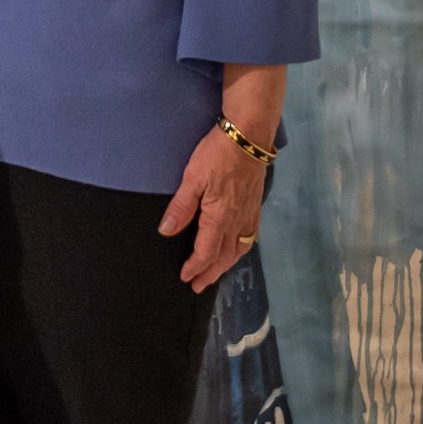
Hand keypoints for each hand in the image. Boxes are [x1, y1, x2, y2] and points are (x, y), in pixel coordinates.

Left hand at [159, 119, 268, 292]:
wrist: (249, 137)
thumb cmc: (217, 155)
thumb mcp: (192, 178)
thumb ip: (181, 207)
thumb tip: (167, 231)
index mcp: (219, 218)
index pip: (206, 252)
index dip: (195, 267)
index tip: (184, 277)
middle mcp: (237, 222)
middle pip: (223, 257)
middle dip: (210, 273)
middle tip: (198, 286)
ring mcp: (249, 216)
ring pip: (238, 250)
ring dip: (225, 266)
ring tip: (215, 273)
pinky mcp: (255, 207)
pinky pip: (249, 239)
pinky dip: (240, 251)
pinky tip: (235, 250)